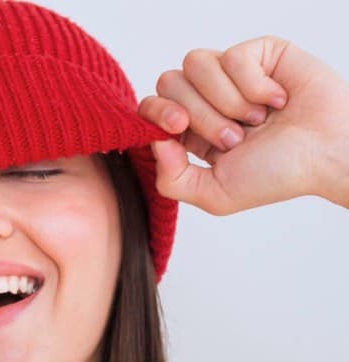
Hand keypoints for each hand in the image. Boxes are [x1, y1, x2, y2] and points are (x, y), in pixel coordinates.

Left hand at [138, 37, 348, 214]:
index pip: (151, 108)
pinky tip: (276, 101)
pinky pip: (233, 57)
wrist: (325, 152)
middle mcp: (207, 99)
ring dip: (226, 101)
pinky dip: (254, 86)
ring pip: (195, 64)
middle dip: (199, 113)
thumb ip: (173, 180)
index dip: (156, 114)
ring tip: (255, 122)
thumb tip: (154, 142)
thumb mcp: (216, 194)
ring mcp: (231, 73)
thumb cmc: (276, 175)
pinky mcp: (257, 52)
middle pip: (170, 82)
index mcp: (192, 132)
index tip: (178, 128)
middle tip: (232, 138)